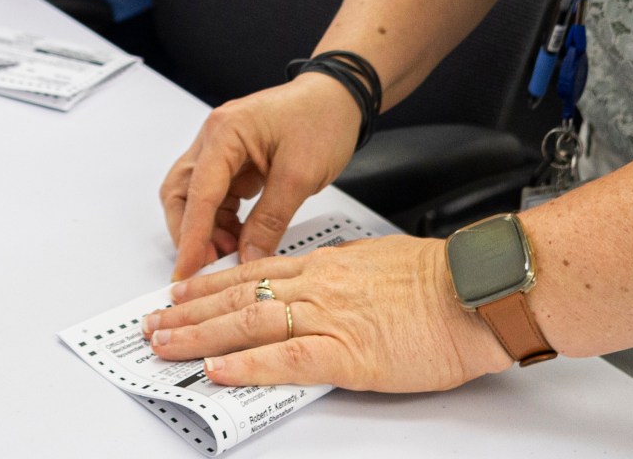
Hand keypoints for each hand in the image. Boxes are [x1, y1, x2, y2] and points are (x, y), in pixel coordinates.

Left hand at [140, 235, 511, 391]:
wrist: (479, 291)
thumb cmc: (444, 280)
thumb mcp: (381, 262)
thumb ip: (346, 272)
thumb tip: (324, 282)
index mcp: (328, 264)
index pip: (253, 273)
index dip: (210, 286)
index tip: (180, 294)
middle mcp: (319, 285)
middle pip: (238, 297)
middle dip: (189, 313)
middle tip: (153, 325)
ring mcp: (330, 318)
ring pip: (249, 324)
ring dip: (200, 337)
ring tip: (165, 346)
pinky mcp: (349, 353)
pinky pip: (287, 359)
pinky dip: (248, 365)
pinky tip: (218, 371)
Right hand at [159, 76, 361, 279]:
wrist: (340, 97)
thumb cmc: (323, 118)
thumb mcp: (300, 175)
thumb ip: (270, 220)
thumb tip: (248, 257)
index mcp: (225, 132)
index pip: (198, 193)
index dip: (191, 237)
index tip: (185, 271)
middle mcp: (215, 137)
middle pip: (181, 193)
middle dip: (188, 232)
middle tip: (207, 265)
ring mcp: (223, 149)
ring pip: (195, 198)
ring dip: (207, 229)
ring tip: (231, 253)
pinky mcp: (234, 161)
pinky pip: (217, 197)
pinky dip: (222, 222)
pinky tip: (239, 238)